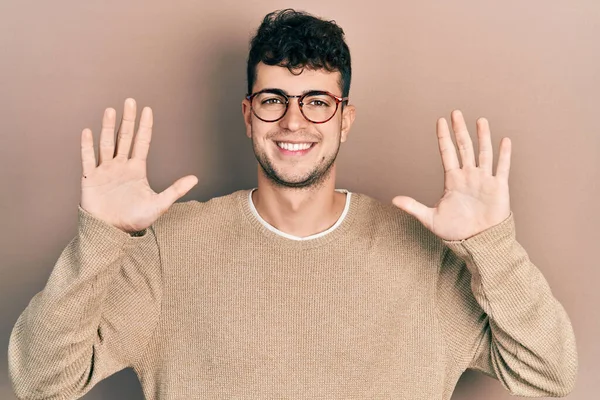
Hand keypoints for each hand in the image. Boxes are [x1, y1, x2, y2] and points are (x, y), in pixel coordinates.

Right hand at [80, 98, 197, 233]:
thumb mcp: (159, 204)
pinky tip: (88, 132)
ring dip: (108, 128)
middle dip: (128, 120)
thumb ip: (176, 190)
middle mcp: (121, 166)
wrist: (113, 232)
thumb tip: (196, 178)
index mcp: (136, 169)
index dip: (144, 126)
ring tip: (111, 110)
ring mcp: (105, 171)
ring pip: (107, 144)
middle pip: (124, 138)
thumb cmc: (135, 219)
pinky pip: (88, 159)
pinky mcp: (91, 179)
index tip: (147, 109)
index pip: (142, 142)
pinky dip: (87, 146)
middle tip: (130, 101)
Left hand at [392, 110, 510, 240]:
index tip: (440, 121)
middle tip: (455, 112)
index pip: (447, 152)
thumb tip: (394, 200)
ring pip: (483, 153)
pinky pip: (501, 168)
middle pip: (464, 147)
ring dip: (482, 137)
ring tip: (480, 120)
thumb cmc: (455, 231)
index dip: (444, 137)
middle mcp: (468, 176)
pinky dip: (504, 155)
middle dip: (459, 130)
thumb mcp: (430, 218)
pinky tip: (504, 140)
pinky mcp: (498, 188)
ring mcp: (484, 180)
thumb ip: (413, 207)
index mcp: (452, 180)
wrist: (477, 242)